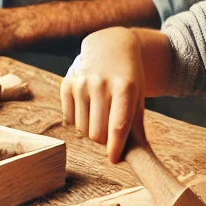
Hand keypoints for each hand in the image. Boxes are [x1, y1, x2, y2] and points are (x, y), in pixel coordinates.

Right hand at [60, 27, 145, 162]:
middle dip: (104, 140)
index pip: (118, 125)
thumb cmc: (128, 76)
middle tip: (109, 134)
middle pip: (97, 133)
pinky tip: (88, 107)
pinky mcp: (67, 83)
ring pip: (82, 129)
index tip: (114, 159)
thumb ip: (137, 125)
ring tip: (100, 116)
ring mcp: (81, 82)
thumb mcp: (138, 95)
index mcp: (124, 87)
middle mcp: (101, 84)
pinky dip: (78, 121)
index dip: (115, 147)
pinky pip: (69, 120)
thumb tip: (137, 155)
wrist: (110, 46)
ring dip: (91, 131)